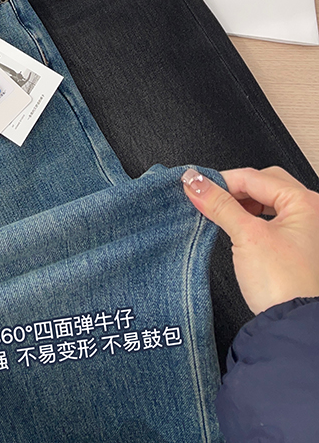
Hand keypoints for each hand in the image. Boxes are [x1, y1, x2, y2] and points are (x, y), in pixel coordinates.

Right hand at [181, 166, 318, 314]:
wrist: (295, 325)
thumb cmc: (285, 285)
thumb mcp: (246, 236)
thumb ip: (219, 204)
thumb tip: (196, 183)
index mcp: (306, 203)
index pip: (254, 177)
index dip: (221, 181)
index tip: (196, 188)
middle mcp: (312, 213)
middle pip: (263, 183)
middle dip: (234, 189)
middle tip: (210, 199)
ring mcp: (307, 230)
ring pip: (267, 201)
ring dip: (242, 204)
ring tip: (221, 214)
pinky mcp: (298, 246)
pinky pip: (271, 219)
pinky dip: (251, 218)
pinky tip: (238, 228)